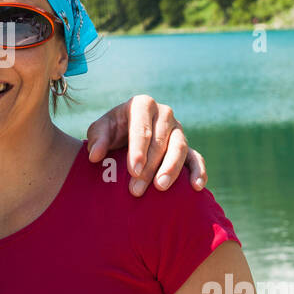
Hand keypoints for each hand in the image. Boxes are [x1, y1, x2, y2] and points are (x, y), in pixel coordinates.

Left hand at [85, 95, 206, 196]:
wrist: (126, 135)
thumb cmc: (111, 132)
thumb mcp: (100, 131)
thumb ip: (97, 140)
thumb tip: (95, 156)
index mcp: (142, 105)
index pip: (142, 126)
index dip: (138, 149)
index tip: (133, 170)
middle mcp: (164, 114)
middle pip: (160, 141)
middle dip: (149, 166)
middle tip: (137, 189)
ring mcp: (178, 130)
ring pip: (179, 148)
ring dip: (171, 169)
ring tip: (159, 188)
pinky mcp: (188, 147)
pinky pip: (196, 158)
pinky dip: (199, 171)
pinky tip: (197, 186)